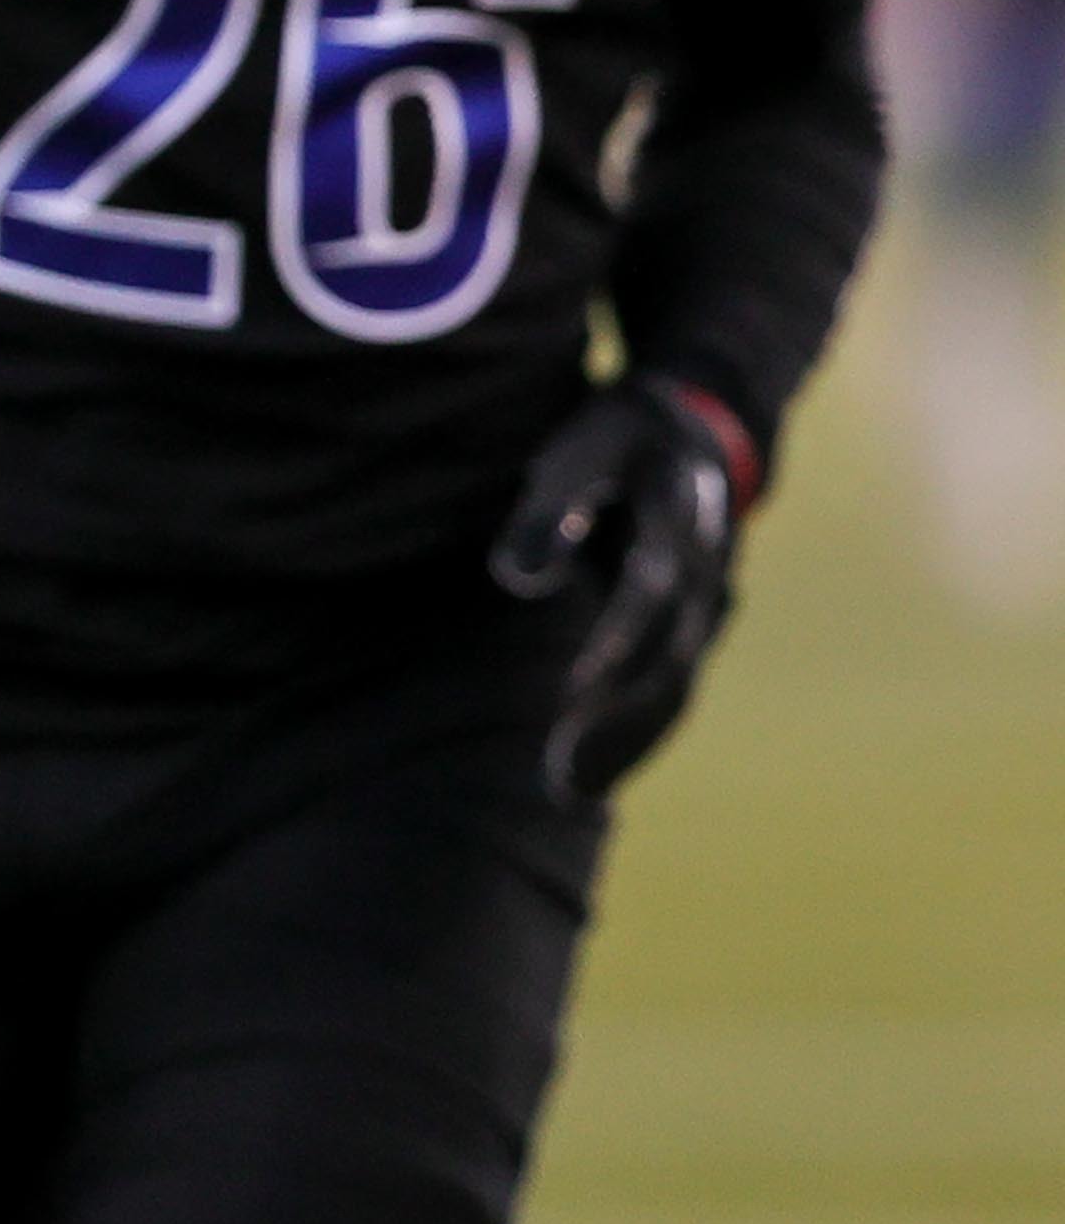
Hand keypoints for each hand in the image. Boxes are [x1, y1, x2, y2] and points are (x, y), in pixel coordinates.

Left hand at [490, 376, 757, 805]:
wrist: (695, 431)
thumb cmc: (617, 440)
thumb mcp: (581, 450)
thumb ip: (548, 511)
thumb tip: (515, 579)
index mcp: (683, 516)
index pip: (653, 588)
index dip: (618, 641)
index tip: (573, 693)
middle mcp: (708, 570)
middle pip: (672, 656)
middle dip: (621, 718)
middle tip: (562, 777)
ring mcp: (707, 605)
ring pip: (674, 686)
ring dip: (627, 742)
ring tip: (567, 793)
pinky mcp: (691, 630)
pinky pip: (668, 690)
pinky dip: (633, 736)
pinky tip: (586, 781)